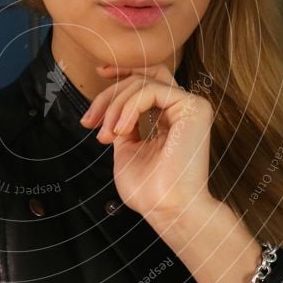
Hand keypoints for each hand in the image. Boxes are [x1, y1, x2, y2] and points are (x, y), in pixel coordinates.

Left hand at [79, 61, 215, 219]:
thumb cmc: (149, 190)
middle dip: (108, 94)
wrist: (167, 209)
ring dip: (115, 106)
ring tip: (106, 135)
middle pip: (141, 77)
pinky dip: (129, 107)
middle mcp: (182, 108)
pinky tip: (120, 130)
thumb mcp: (126, 150)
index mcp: (170, 117)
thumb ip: (123, 125)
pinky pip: (151, 91)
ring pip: (142, 82)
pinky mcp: (193, 107)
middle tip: (89, 121)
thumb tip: (110, 110)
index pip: (148, 80)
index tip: (99, 74)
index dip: (122, 73)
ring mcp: (190, 106)